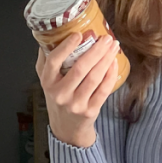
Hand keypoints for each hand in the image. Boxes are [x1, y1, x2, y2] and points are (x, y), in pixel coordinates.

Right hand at [36, 32, 119, 147]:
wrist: (66, 128)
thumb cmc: (58, 97)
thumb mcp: (47, 80)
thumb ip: (47, 59)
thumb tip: (52, 34)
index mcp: (48, 83)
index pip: (53, 62)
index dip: (66, 47)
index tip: (78, 34)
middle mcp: (60, 94)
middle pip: (80, 69)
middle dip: (96, 51)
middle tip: (106, 38)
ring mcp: (76, 104)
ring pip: (94, 78)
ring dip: (106, 59)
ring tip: (113, 46)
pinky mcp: (90, 111)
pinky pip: (103, 89)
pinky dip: (110, 74)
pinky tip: (114, 62)